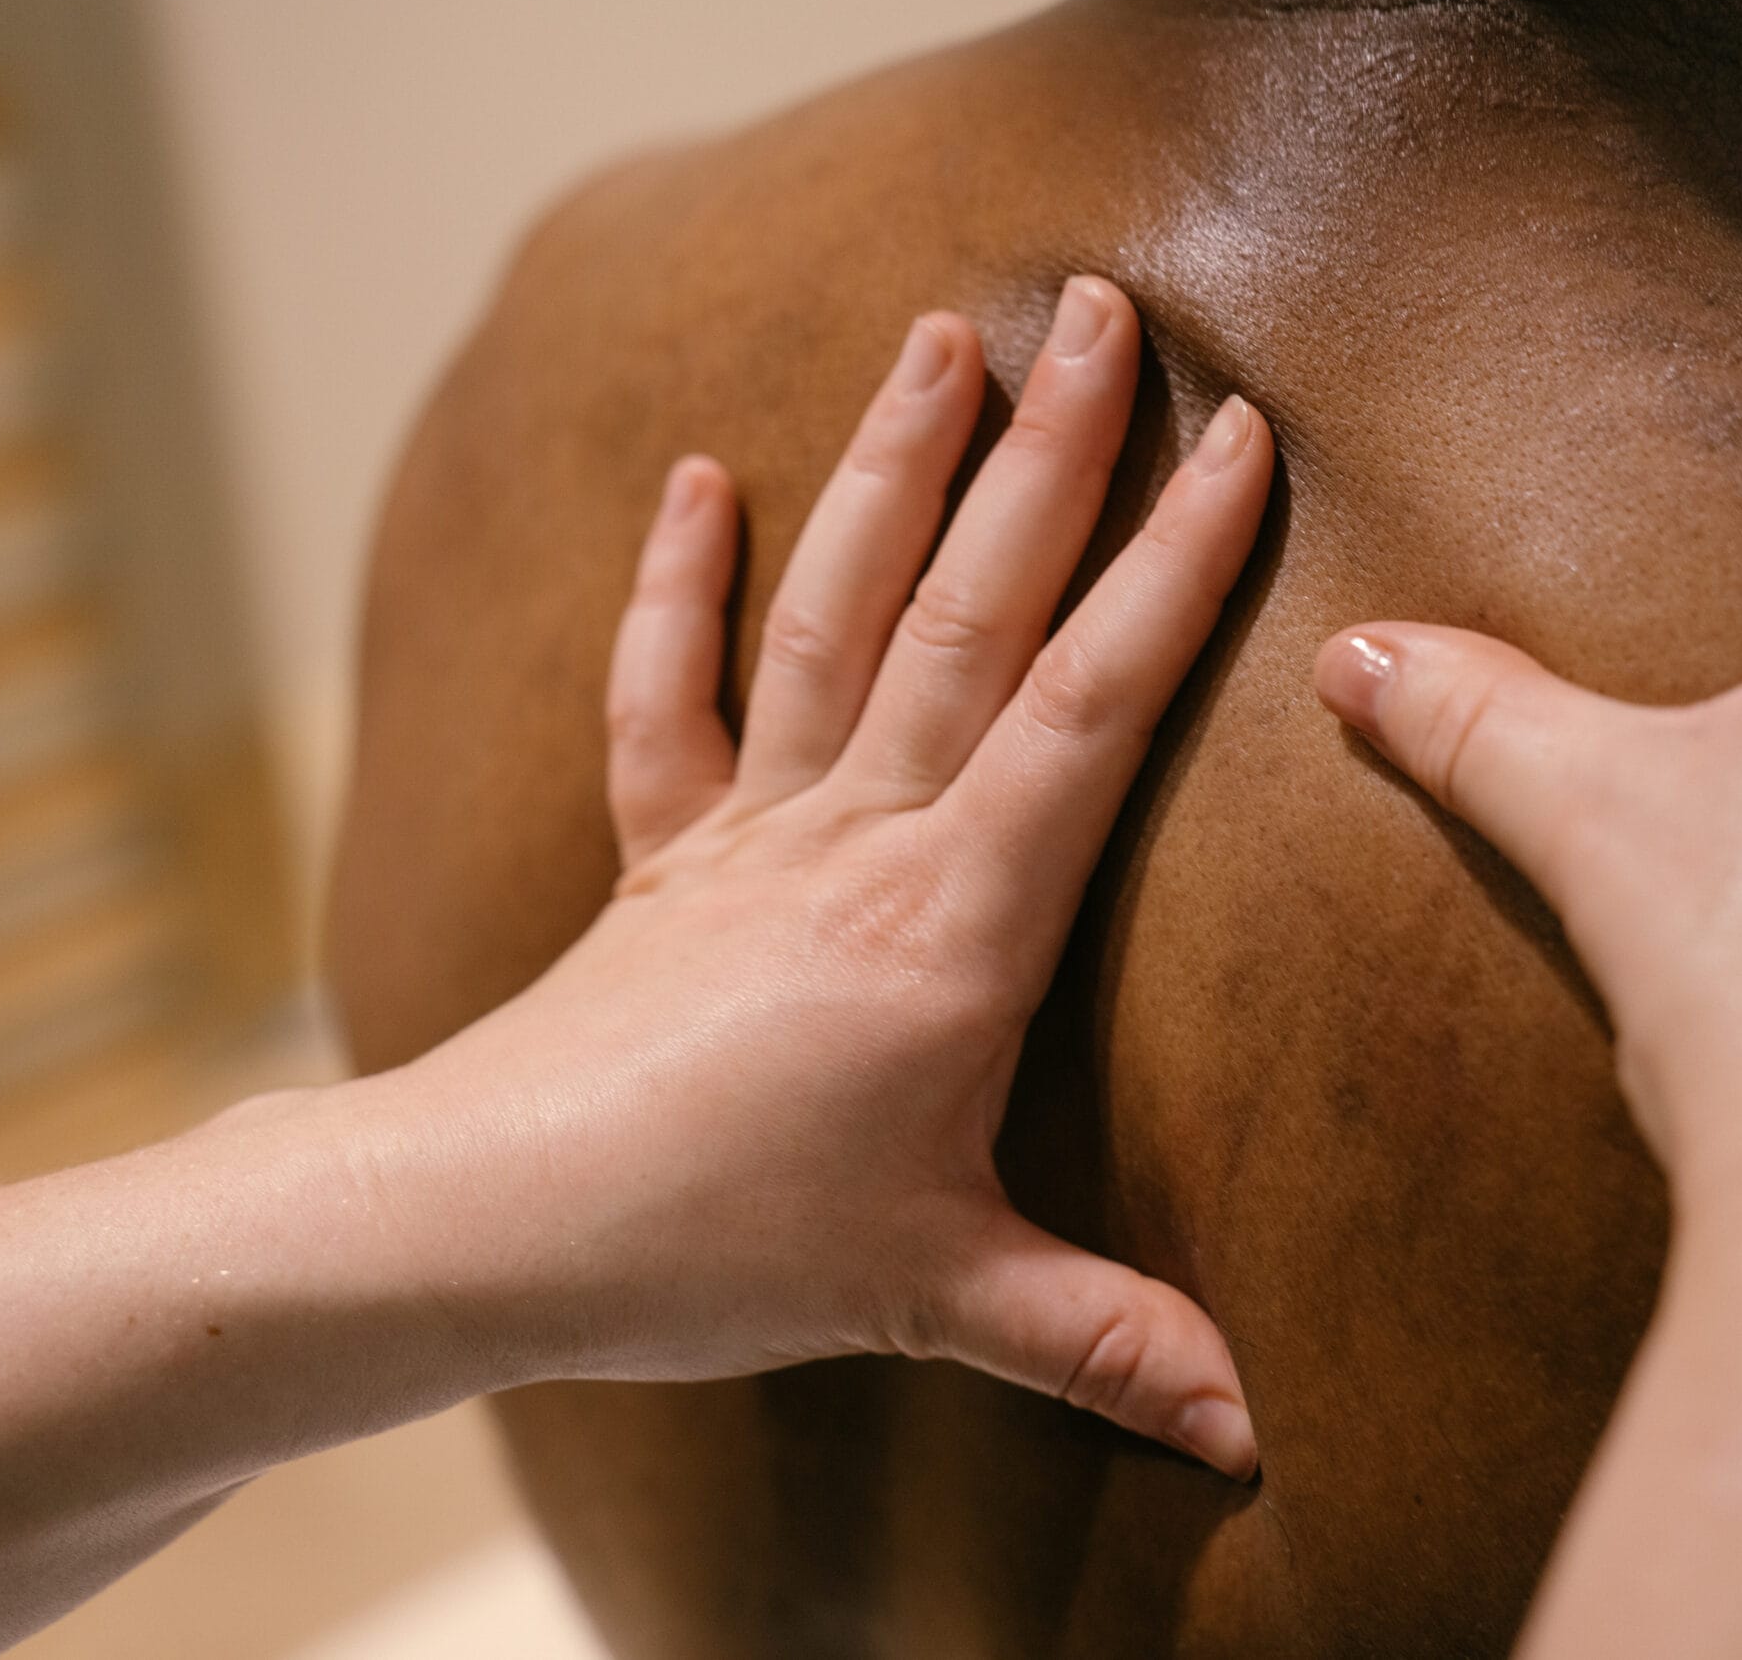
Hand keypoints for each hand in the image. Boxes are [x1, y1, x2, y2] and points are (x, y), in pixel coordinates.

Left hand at [380, 278, 1270, 1474]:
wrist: (486, 1225)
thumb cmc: (714, 1248)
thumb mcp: (937, 1298)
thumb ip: (1102, 1340)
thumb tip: (1256, 1431)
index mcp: (951, 918)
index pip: (1090, 708)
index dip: (1174, 570)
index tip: (1239, 441)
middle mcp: (856, 837)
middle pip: (970, 611)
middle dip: (1051, 454)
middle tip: (1108, 310)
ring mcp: (748, 831)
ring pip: (835, 611)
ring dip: (892, 468)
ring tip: (945, 332)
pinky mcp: (662, 855)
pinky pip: (669, 699)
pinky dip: (681, 587)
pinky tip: (701, 478)